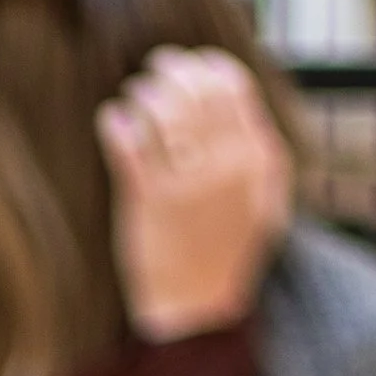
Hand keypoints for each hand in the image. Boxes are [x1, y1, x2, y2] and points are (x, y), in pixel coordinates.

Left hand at [96, 47, 291, 343]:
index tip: (193, 65)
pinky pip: (128, 145)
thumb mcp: (264, 203)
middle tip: (156, 70)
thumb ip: (259, 153)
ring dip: (143, 94)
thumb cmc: (228, 253)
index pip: (231, 88)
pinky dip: (116, 123)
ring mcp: (185, 183)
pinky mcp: (147, 203)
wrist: (200, 310)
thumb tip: (240, 102)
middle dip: (172, 70)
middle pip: (194, 91)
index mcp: (254, 160)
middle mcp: (222, 166)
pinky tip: (112, 119)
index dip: (207, 67)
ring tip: (134, 97)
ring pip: (161, 111)